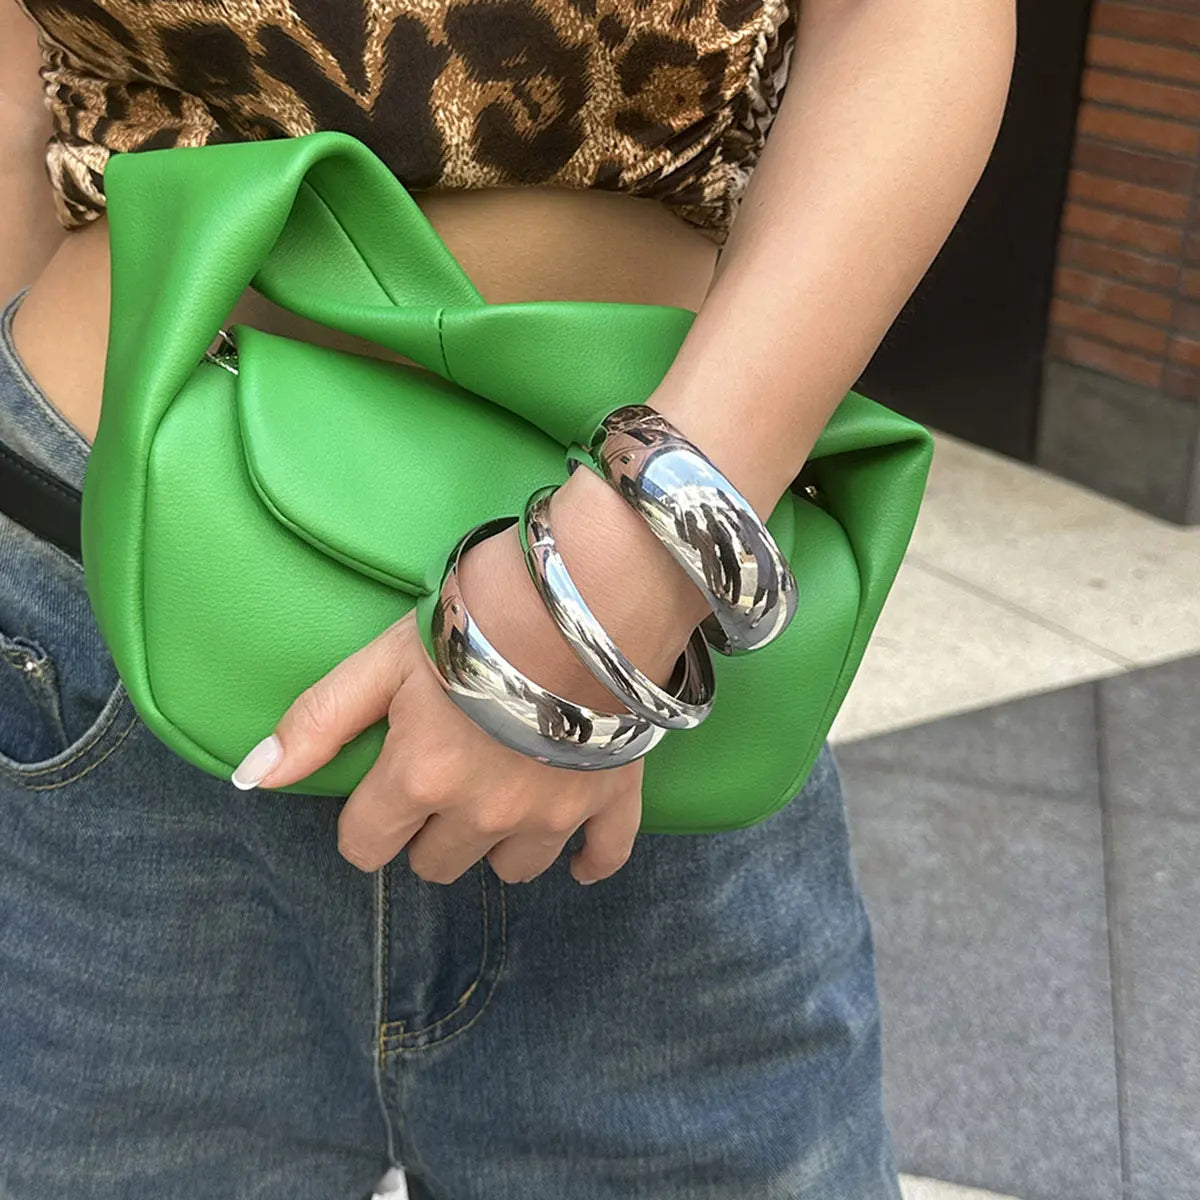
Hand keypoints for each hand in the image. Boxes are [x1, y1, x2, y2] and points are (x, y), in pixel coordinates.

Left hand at [231, 468, 707, 884]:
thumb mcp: (385, 658)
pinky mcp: (611, 798)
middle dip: (429, 830)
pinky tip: (577, 856)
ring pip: (511, 869)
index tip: (383, 788)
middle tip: (445, 775)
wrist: (592, 593)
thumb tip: (253, 779)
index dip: (366, 820)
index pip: (366, 846)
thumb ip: (319, 719)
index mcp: (421, 780)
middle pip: (436, 865)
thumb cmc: (478, 618)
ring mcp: (553, 814)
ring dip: (498, 840)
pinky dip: (589, 860)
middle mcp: (483, 814)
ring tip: (503, 789)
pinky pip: (603, 857)